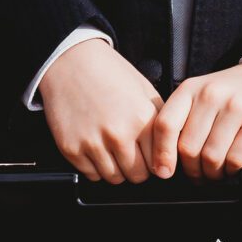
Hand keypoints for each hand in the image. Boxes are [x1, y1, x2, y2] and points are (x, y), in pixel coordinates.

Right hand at [39, 38, 162, 183]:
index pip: (158, 163)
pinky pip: (91, 175)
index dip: (156, 161)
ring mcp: (93, 143)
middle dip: (137, 168)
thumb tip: (171, 148)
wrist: (71, 62)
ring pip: (114, 178)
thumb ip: (159, 121)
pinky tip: (96, 148)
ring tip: (112, 149)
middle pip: (137, 176)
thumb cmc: (109, 73)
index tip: (150, 156)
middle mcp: (118, 134)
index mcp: (142, 119)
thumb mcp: (145, 91)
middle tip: (131, 153)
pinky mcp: (71, 149)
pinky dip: (95, 167)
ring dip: (116, 168)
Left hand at [146, 58, 241, 180]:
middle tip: (198, 175)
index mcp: (191, 89)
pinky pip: (236, 158)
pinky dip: (231, 170)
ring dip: (212, 174)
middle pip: (188, 148)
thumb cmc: (235, 93)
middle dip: (192, 170)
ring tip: (215, 173)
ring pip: (211, 157)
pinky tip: (232, 167)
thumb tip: (167, 159)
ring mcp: (236, 107)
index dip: (162, 153)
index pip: (165, 125)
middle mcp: (211, 95)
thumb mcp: (203, 94)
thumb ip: (183, 119)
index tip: (164, 171)